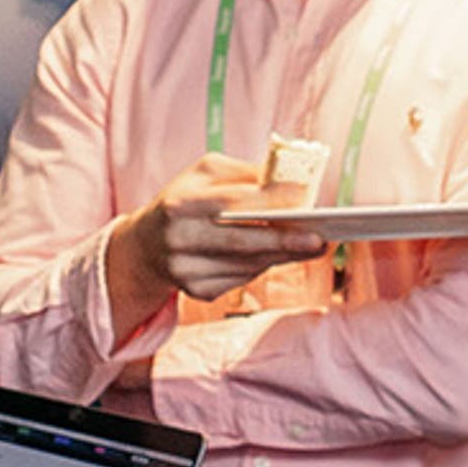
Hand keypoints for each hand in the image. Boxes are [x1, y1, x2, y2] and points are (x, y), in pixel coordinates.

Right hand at [119, 154, 295, 303]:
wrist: (146, 245)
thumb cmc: (185, 200)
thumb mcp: (205, 175)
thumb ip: (245, 175)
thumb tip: (292, 185)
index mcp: (180, 204)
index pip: (232, 203)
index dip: (271, 203)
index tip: (305, 202)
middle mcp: (179, 240)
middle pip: (242, 242)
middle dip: (285, 242)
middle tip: (320, 240)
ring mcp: (186, 271)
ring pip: (247, 265)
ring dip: (282, 256)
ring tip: (311, 246)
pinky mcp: (196, 291)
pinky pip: (241, 280)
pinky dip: (262, 266)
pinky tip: (273, 255)